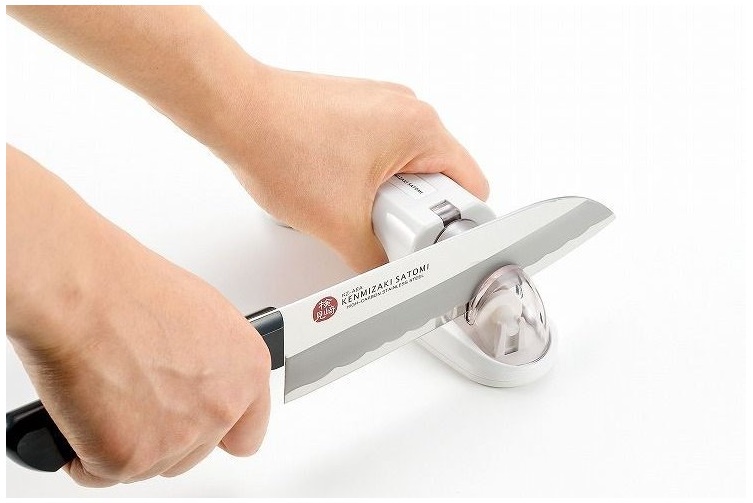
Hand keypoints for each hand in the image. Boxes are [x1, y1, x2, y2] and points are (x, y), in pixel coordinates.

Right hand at [6, 146, 270, 485]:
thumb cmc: (129, 288)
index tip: (203, 429)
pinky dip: (83, 452)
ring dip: (125, 442)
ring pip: (149, 465)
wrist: (81, 290)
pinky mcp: (129, 458)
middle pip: (193, 453)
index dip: (218, 432)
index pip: (247, 433)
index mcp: (247, 370)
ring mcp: (178, 437)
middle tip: (134, 393)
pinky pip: (100, 473)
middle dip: (163, 433)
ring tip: (107, 389)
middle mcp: (221, 407)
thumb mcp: (200, 315)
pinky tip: (83, 407)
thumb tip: (197, 378)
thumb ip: (211, 362)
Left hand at [212, 66, 489, 270]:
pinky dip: (372, 175)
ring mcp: (381, 104)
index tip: (432, 243)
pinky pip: (384, 149)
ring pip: (410, 164)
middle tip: (386, 229)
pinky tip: (340, 189)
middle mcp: (407, 108)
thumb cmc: (280, 144)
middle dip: (417, 212)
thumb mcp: (339, 224)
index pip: (472, 186)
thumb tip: (388, 273)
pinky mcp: (357, 108)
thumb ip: (375, 260)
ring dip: (392, 195)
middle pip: (440, 177)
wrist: (235, 111)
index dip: (456, 226)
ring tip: (356, 206)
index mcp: (421, 128)